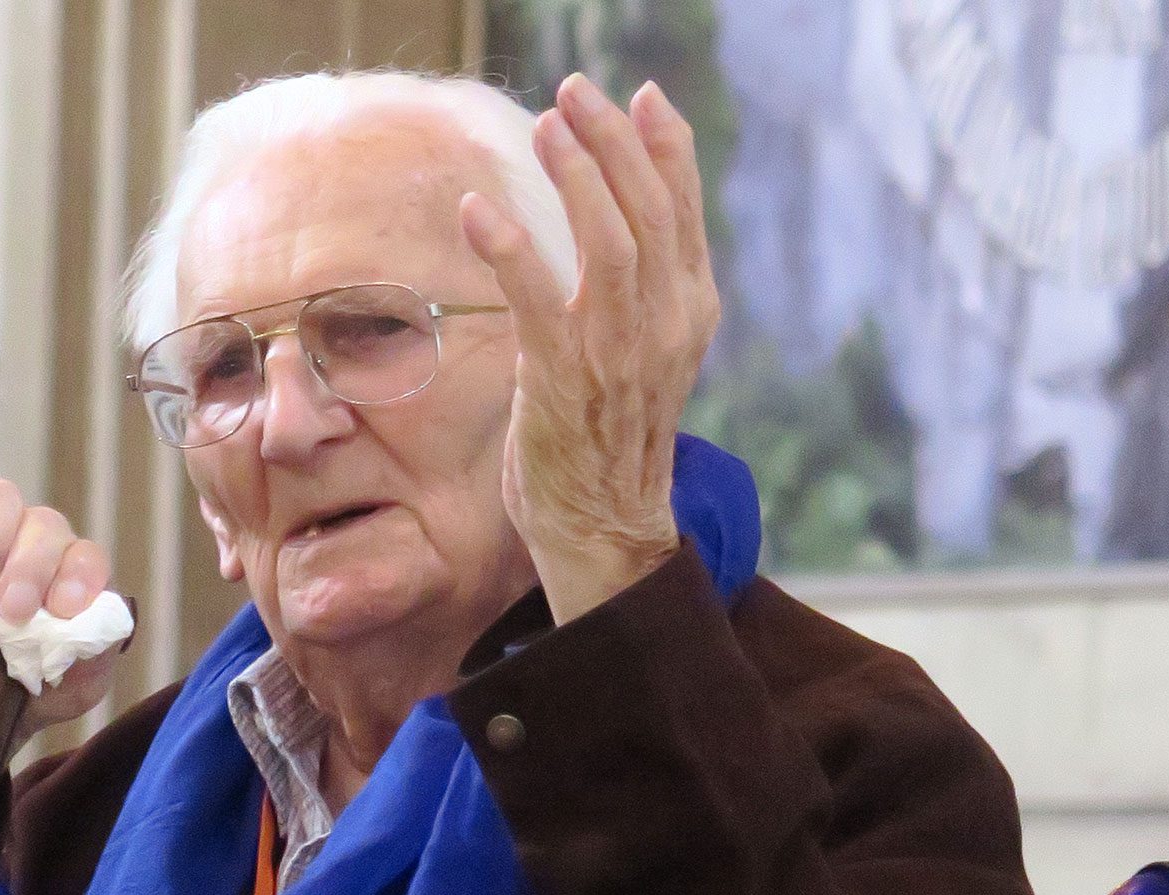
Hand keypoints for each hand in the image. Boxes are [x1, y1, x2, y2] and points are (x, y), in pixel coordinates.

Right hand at [0, 470, 119, 847]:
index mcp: (50, 595)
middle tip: (9, 612)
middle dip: (34, 563)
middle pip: (42, 523)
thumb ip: (84, 672)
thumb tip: (109, 624)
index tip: (66, 608)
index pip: (82, 556)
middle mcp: (10, 562)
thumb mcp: (41, 708)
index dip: (82, 571)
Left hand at [460, 74, 719, 622]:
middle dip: (614, 142)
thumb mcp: (645, 354)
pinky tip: (479, 211)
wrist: (604, 526)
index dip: (666, 147)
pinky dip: (510, 246)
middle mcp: (664, 325)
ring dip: (577, 176)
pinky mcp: (565, 379)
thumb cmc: (611, 437)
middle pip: (648, 211)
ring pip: (608, 242)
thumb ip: (643, 292)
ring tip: (547, 123)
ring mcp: (619, 352)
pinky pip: (539, 297)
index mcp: (689, 313)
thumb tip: (623, 225)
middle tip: (575, 93)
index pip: (683, 213)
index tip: (640, 95)